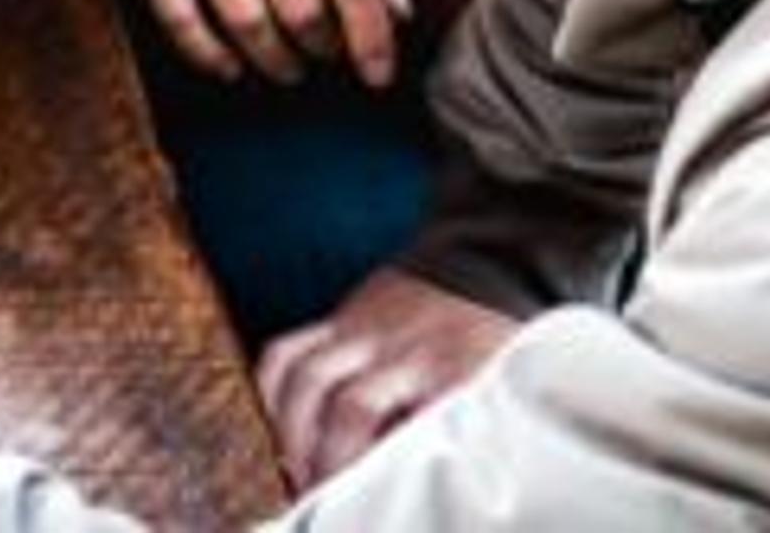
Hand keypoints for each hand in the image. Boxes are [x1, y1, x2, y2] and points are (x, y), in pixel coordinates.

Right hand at [97, 0, 411, 87]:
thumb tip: (397, 9)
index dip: (371, 34)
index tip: (378, 73)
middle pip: (299, 1)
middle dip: (319, 45)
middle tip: (323, 56)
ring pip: (243, 15)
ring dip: (271, 57)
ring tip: (285, 68)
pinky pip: (178, 11)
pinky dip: (206, 52)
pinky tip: (226, 65)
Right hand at [258, 269, 513, 484]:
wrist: (490, 264)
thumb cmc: (494, 343)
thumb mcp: (500, 389)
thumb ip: (469, 430)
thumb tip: (442, 485)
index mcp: (454, 373)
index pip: (409, 431)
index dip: (378, 471)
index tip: (364, 506)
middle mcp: (403, 350)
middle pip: (349, 408)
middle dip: (326, 460)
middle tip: (320, 496)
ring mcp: (362, 330)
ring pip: (306, 378)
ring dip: (290, 431)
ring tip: (292, 469)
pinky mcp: (336, 318)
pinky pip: (285, 350)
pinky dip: (269, 391)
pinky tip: (274, 424)